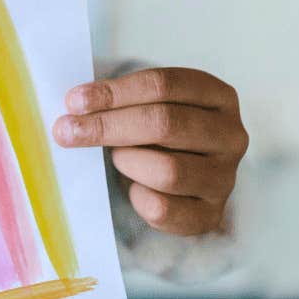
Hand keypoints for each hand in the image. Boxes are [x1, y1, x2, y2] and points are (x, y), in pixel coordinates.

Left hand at [52, 67, 246, 235]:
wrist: (180, 179)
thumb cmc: (156, 133)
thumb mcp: (147, 105)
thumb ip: (118, 100)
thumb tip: (74, 106)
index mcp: (218, 96)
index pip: (164, 85)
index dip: (114, 92)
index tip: (73, 101)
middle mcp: (231, 135)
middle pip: (165, 124)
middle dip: (107, 126)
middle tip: (66, 130)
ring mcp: (225, 178)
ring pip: (167, 171)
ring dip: (128, 162)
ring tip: (117, 158)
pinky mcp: (211, 214)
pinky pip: (163, 209)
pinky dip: (137, 197)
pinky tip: (133, 187)